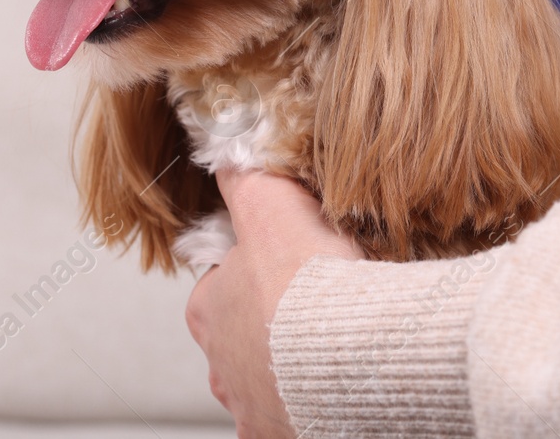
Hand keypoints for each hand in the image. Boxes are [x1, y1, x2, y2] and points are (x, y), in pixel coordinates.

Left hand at [186, 168, 363, 437]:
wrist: (351, 357)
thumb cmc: (308, 284)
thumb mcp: (270, 204)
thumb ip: (246, 177)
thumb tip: (227, 150)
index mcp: (209, 311)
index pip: (222, 283)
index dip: (259, 267)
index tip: (295, 261)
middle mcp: (221, 367)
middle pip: (242, 339)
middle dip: (272, 326)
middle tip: (320, 305)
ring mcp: (253, 409)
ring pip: (267, 383)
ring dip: (293, 368)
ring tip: (336, 348)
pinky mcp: (285, 435)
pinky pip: (295, 419)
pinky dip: (313, 404)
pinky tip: (340, 386)